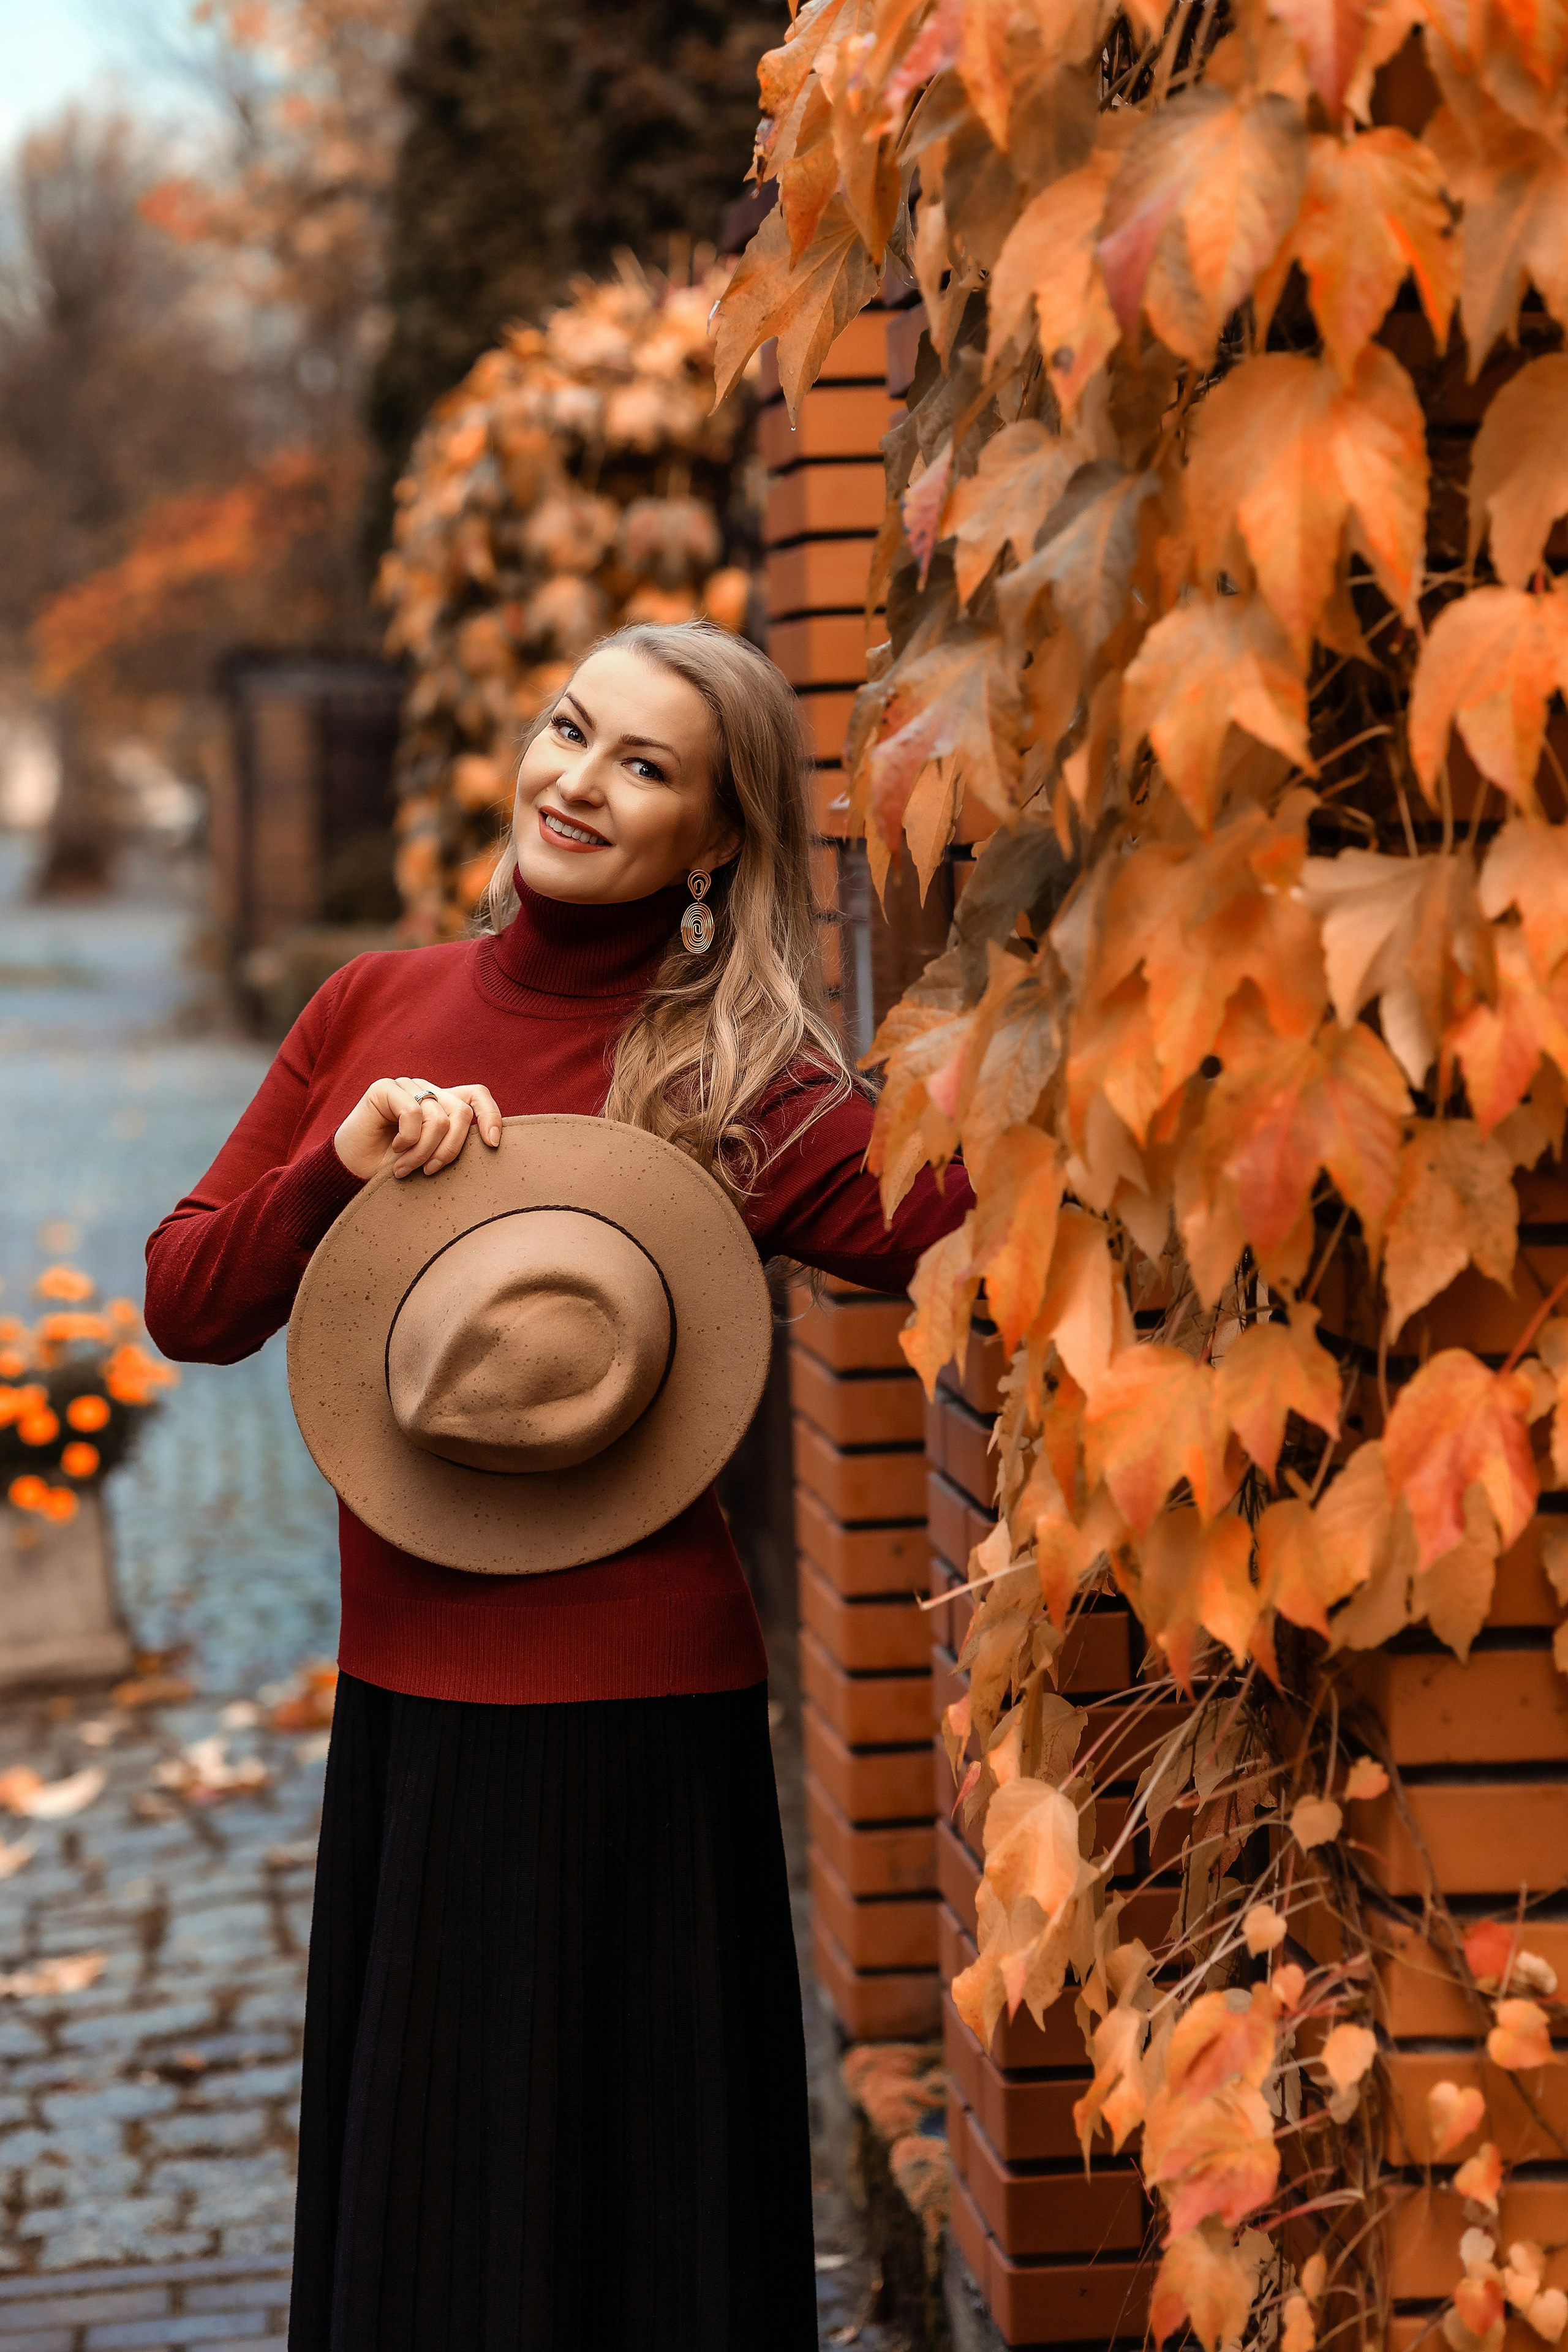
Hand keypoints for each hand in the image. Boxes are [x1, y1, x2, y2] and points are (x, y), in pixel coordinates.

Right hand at [333, 1078, 502, 1180]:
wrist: (353, 1173)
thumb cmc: (393, 1168)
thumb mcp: (432, 1158)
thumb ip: (455, 1143)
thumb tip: (492, 1142)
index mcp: (442, 1104)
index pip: (477, 1096)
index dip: (491, 1115)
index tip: (492, 1144)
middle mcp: (427, 1092)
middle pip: (461, 1112)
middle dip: (450, 1149)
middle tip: (430, 1171)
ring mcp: (406, 1087)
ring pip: (438, 1118)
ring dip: (423, 1152)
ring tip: (405, 1168)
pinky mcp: (385, 1088)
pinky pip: (413, 1112)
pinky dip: (407, 1139)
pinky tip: (394, 1149)